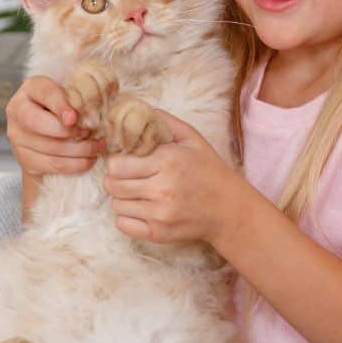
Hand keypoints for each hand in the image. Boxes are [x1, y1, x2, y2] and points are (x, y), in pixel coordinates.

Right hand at [5, 75, 106, 175]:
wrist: (50, 134)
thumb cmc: (66, 109)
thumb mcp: (72, 95)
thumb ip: (84, 92)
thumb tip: (107, 88)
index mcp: (30, 89)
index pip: (44, 93)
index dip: (60, 105)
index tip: (75, 117)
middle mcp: (17, 110)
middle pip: (38, 123)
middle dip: (68, 131)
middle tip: (89, 133)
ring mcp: (17, 137)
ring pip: (49, 147)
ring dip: (79, 150)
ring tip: (97, 147)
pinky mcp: (24, 158)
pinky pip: (52, 164)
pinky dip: (75, 164)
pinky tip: (89, 160)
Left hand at [103, 109, 246, 245]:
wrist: (229, 209)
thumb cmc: (209, 170)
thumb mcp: (192, 138)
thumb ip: (163, 122)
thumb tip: (138, 108)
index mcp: (167, 162)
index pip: (117, 164)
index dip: (117, 161)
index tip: (125, 161)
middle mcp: (162, 189)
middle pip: (112, 185)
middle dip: (115, 179)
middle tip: (127, 177)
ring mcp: (160, 214)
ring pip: (116, 204)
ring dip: (122, 197)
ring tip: (137, 192)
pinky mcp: (159, 234)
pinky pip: (123, 225)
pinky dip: (126, 217)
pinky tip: (140, 208)